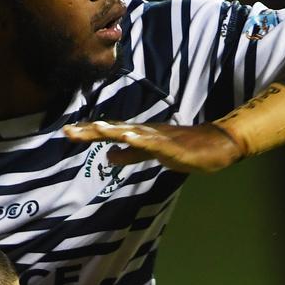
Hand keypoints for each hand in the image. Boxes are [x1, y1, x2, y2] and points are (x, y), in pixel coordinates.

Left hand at [63, 120, 243, 172]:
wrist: (217, 144)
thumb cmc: (184, 148)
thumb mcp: (151, 154)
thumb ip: (130, 154)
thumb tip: (108, 156)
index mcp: (140, 134)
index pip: (110, 132)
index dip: (88, 132)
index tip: (67, 131)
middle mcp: (146, 132)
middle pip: (114, 130)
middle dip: (91, 131)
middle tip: (68, 131)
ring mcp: (160, 138)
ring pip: (132, 133)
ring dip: (113, 131)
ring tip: (95, 129)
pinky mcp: (174, 146)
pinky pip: (155, 144)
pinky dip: (141, 141)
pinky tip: (129, 137)